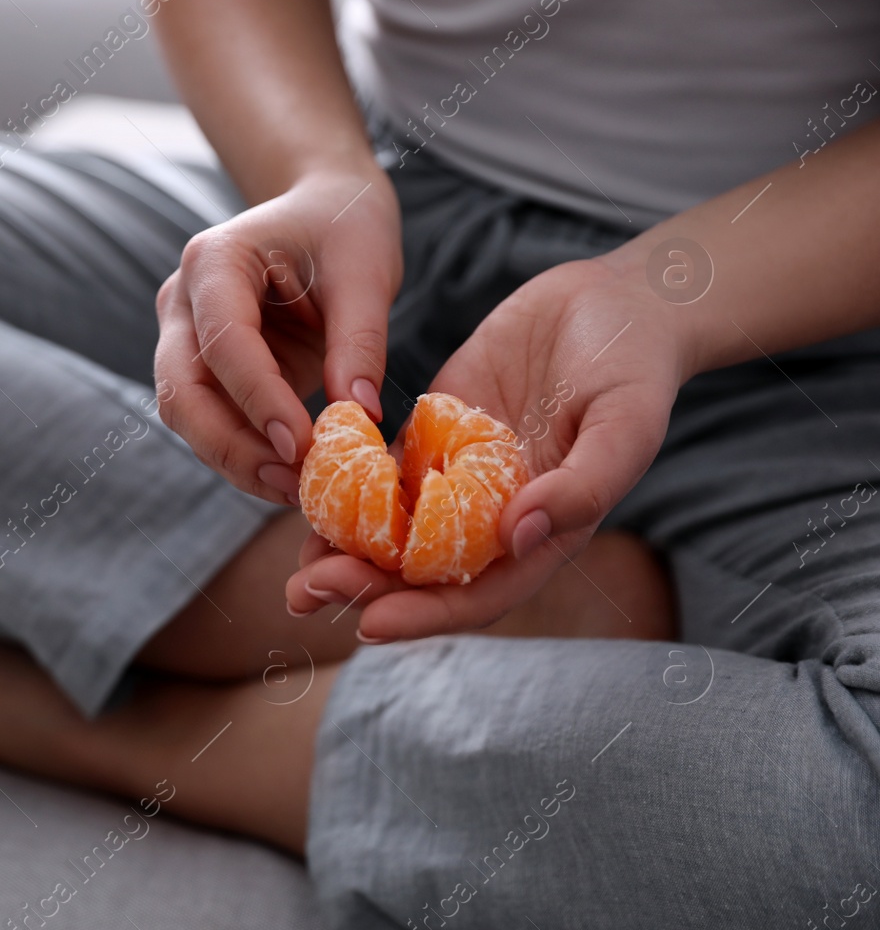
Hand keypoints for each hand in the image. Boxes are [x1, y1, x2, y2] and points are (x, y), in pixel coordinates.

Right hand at [153, 166, 401, 504]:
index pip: (224, 342)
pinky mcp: (202, 370)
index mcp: (214, 260)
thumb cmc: (344, 227)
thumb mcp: (366, 272)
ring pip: (187, 417)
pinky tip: (291, 475)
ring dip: (237, 460)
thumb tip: (361, 417)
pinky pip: (211, 422)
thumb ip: (359, 343)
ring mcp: (183, 337)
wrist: (323, 211)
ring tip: (298, 490)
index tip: (304, 447)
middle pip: (181, 392)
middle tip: (294, 485)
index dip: (258, 400)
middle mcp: (182, 302)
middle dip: (233, 447)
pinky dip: (246, 454)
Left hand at [285, 256, 689, 639]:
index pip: (476, 594)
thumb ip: (580, 487)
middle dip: (364, 590)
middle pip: (419, 573)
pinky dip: (341, 491)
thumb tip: (516, 536)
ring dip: (342, 553)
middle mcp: (491, 519)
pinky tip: (303, 498)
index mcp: (540, 535)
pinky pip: (378, 472)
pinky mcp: (430, 433)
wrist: (614, 304)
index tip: (370, 625)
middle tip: (304, 595)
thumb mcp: (626, 426)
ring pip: (389, 530)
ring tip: (294, 572)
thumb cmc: (635, 369)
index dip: (424, 615)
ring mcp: (455, 477)